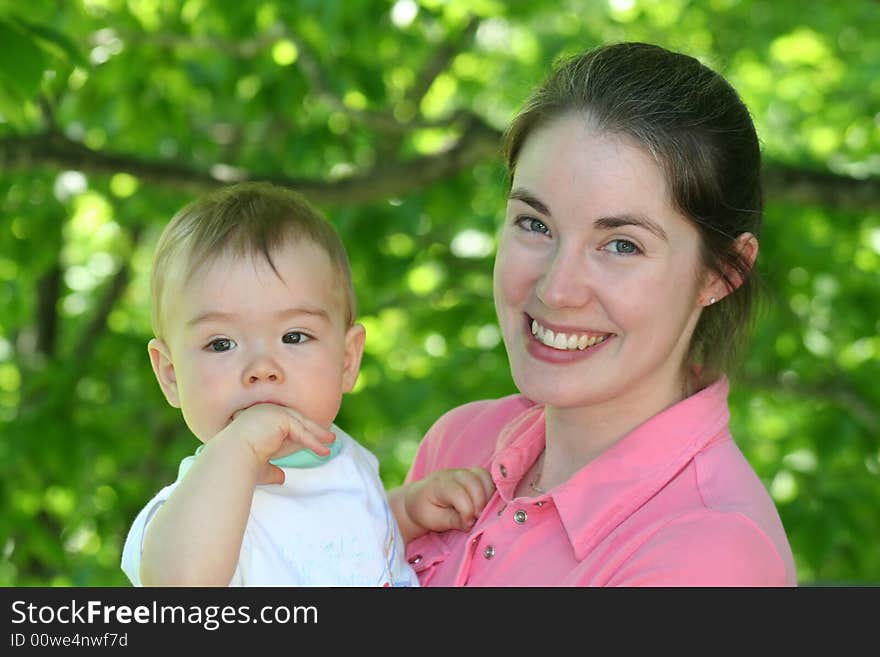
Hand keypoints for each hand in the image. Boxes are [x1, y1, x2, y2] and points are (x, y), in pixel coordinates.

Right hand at [216, 403, 335, 483]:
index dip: (301, 430)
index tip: (314, 438)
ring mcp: (271, 411)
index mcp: (258, 418)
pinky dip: (313, 441)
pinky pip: (300, 430)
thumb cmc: (241, 465)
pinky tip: (323, 450)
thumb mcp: (260, 466)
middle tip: (329, 437)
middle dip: (313, 428)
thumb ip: (272, 469)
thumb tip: (282, 478)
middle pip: (295, 419)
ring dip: (318, 434)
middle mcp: (264, 411)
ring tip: (331, 442)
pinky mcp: (279, 417)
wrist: (231, 460)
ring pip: (300, 423)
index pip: (284, 423)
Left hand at [403, 467, 494, 533]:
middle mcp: (453, 474)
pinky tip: (489, 505)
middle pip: (474, 482)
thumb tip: (472, 524)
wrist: (419, 499)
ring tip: (484, 513)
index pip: (458, 493)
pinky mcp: (474, 475)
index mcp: (439, 484)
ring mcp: (465, 472)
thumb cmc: (425, 510)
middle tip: (478, 520)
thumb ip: (452, 521)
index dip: (467, 510)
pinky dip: (492, 491)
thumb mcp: (434, 520)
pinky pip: (488, 478)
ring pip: (484, 477)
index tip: (468, 524)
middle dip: (480, 503)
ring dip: (488, 496)